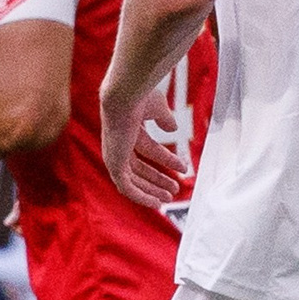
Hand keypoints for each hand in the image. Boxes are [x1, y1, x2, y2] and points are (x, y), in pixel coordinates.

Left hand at [101, 80, 185, 206]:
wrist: (126, 96)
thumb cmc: (139, 96)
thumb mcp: (157, 108)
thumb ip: (164, 119)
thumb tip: (172, 129)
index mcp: (128, 129)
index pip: (147, 149)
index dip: (167, 160)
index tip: (184, 168)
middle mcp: (119, 143)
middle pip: (139, 168)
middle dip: (158, 179)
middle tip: (174, 189)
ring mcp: (115, 155)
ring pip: (133, 180)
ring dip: (152, 189)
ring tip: (170, 197)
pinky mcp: (114, 164)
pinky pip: (126, 187)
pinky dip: (141, 196)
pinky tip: (155, 203)